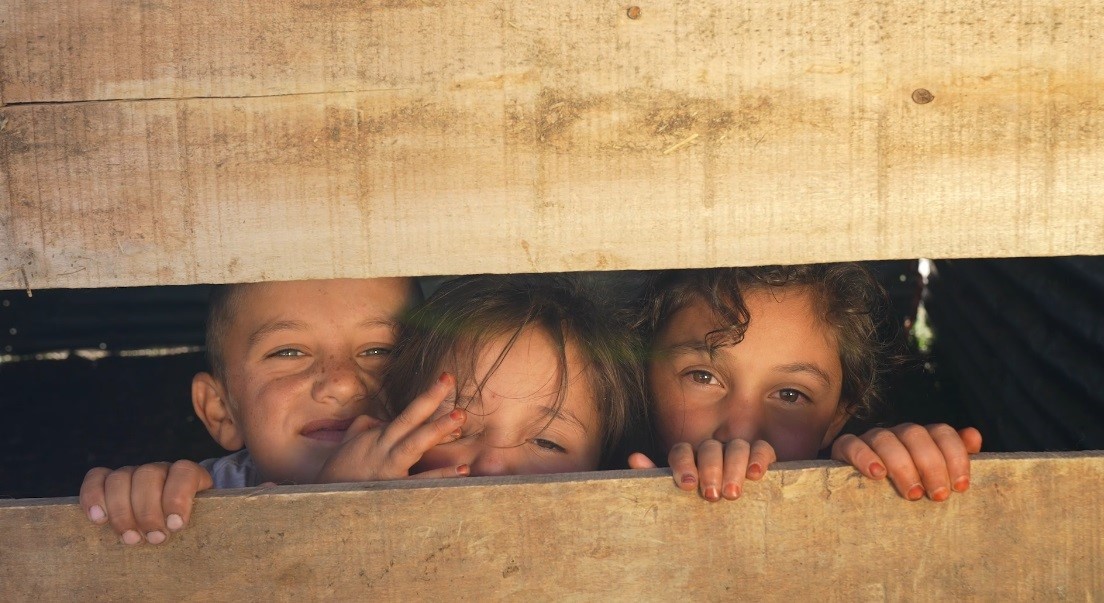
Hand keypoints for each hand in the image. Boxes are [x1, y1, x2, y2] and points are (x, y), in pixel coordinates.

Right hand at [79, 460, 212, 544]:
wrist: (173, 526)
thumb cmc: (193, 527)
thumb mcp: (209, 521)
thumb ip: (223, 514)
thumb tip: (254, 509)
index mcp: (189, 475)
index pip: (184, 471)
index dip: (178, 497)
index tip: (176, 525)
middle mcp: (161, 471)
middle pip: (149, 476)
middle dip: (149, 511)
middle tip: (154, 539)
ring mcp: (134, 475)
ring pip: (121, 478)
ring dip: (122, 511)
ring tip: (130, 539)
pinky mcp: (110, 484)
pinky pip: (97, 478)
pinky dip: (93, 496)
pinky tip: (97, 520)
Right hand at [315, 373, 469, 482]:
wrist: (323, 501)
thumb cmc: (340, 472)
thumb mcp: (350, 444)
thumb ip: (367, 427)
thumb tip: (382, 419)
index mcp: (379, 438)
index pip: (407, 413)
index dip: (427, 396)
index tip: (446, 378)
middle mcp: (385, 449)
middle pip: (411, 421)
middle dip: (432, 402)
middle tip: (451, 384)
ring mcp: (388, 469)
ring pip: (415, 445)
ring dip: (437, 430)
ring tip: (459, 419)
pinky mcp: (391, 490)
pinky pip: (420, 482)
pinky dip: (440, 476)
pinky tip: (461, 470)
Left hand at [633, 439, 776, 501]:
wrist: (728, 526)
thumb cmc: (695, 510)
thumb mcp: (674, 499)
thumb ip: (654, 479)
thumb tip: (635, 458)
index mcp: (688, 458)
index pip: (682, 450)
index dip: (683, 464)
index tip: (687, 485)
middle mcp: (711, 450)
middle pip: (710, 448)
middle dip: (710, 469)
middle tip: (711, 495)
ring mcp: (736, 451)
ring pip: (736, 446)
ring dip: (734, 467)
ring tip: (732, 494)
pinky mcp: (760, 457)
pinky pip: (761, 448)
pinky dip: (759, 458)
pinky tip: (756, 475)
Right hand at [831, 423, 981, 500]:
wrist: (863, 502)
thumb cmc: (907, 490)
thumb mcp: (935, 478)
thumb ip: (954, 457)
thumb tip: (974, 436)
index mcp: (922, 438)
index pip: (942, 432)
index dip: (955, 456)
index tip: (961, 487)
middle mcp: (898, 434)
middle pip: (915, 435)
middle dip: (931, 465)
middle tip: (937, 496)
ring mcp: (870, 439)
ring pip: (886, 439)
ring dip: (902, 465)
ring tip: (912, 494)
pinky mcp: (844, 449)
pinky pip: (851, 444)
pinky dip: (864, 457)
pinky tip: (877, 475)